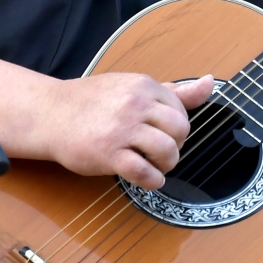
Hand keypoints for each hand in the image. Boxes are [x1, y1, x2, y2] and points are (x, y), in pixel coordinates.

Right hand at [40, 72, 214, 189]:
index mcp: (143, 85)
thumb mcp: (133, 87)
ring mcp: (122, 129)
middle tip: (162, 150)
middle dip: (177, 145)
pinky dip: (153, 180)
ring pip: (167, 150)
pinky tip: (148, 179)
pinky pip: (144, 172)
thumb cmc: (93, 101)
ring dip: (167, 164)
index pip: (182, 109)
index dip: (177, 126)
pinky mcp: (109, 154)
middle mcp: (135, 104)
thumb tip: (211, 82)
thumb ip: (175, 90)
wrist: (50, 114)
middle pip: (181, 129)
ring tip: (155, 165)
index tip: (162, 132)